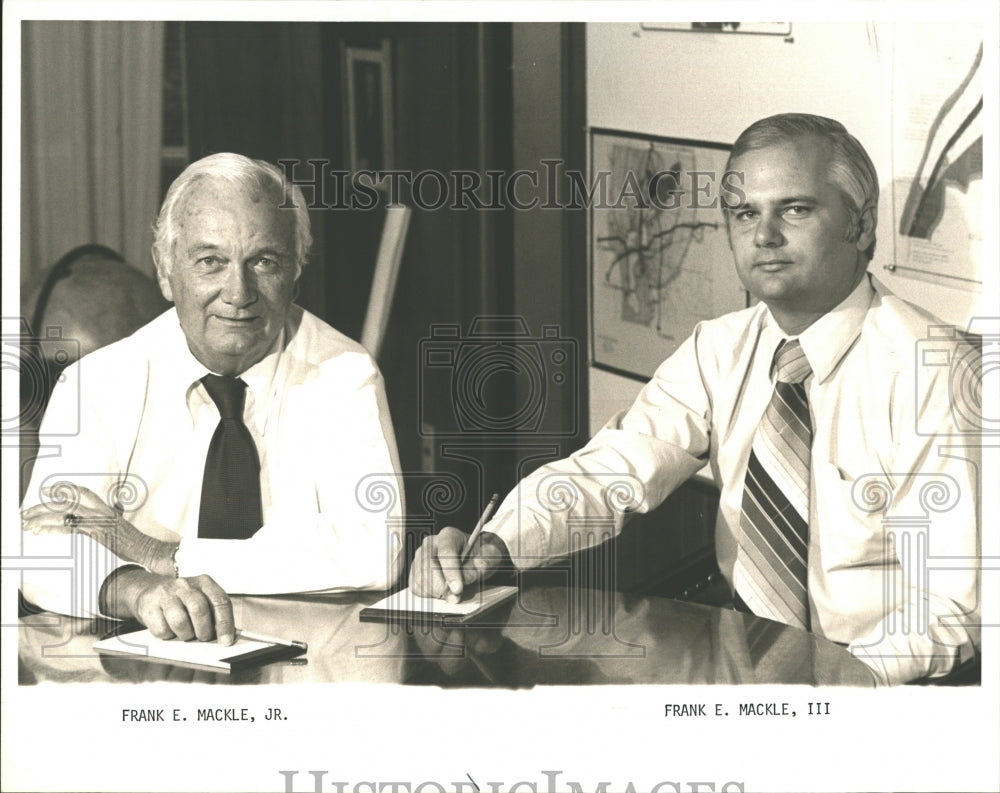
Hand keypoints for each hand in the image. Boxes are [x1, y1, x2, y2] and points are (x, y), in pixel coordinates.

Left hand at [21, 485, 177, 575]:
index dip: (63, 488)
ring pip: (64, 512)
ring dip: (42, 517)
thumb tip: (108, 514)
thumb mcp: (120, 525)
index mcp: (105, 508)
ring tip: (26, 522)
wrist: (145, 548)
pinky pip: (69, 527)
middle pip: (66, 502)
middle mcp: (99, 510)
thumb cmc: (134, 541)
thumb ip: (110, 518)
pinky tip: (39, 531)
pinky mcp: (95, 531)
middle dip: (43, 506)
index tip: (48, 490)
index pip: (82, 492)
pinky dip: (52, 528)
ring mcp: (97, 520)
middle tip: (26, 511)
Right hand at [105, 568, 235, 644]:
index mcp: (204, 582)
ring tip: (186, 634)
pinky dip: (168, 635)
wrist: (150, 591)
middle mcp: (185, 585)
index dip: (225, 623)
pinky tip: (170, 630)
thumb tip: (225, 638)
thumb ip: (214, 615)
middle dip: (204, 630)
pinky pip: (161, 629)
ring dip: (185, 634)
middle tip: (203, 638)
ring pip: (179, 621)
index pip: (220, 601)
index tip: (226, 641)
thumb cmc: (183, 601)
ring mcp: (166, 594)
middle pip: (199, 609)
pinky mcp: (149, 606)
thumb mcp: (202, 600)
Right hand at [409, 528, 505, 602]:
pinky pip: (415, 587)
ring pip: (420, 579)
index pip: (446, 553)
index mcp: (449, 536)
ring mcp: (420, 557)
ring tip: (451, 594)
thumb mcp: (490, 556)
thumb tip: (472, 571)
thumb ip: (484, 562)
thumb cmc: (481, 555)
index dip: (451, 573)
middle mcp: (431, 544)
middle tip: (456, 597)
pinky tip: (441, 594)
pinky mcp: (415, 571)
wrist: (475, 556)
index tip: (458, 589)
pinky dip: (428, 595)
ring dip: (435, 592)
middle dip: (442, 586)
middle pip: (428, 567)